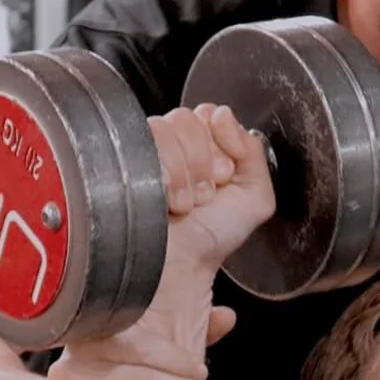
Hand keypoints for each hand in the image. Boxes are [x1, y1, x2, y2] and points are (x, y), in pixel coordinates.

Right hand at [152, 104, 275, 268]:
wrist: (184, 265)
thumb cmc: (214, 237)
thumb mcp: (255, 196)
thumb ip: (253, 150)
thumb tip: (224, 115)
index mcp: (203, 147)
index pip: (210, 114)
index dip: (222, 143)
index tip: (225, 175)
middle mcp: (173, 146)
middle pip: (189, 119)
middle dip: (205, 161)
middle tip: (207, 192)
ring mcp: (145, 152)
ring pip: (168, 129)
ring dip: (186, 173)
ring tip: (188, 202)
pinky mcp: (124, 160)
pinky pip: (148, 142)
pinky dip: (168, 175)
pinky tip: (170, 200)